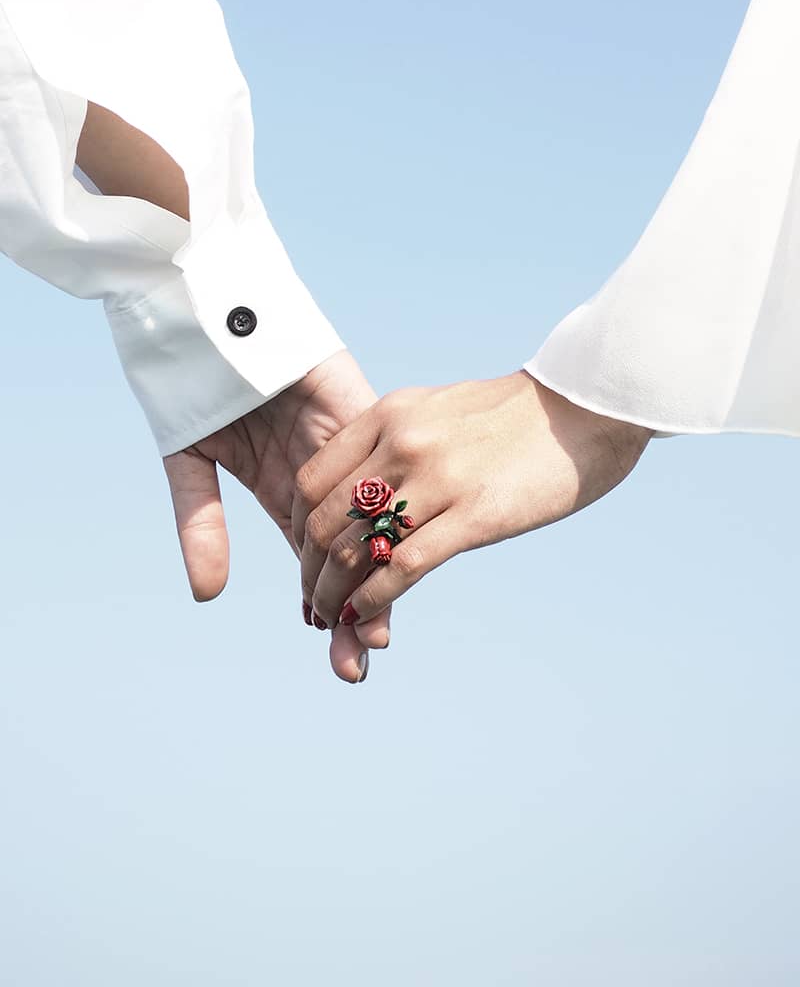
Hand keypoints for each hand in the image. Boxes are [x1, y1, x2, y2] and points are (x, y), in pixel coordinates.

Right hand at [162, 351, 389, 682]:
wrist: (206, 307)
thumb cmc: (194, 380)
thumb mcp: (192, 459)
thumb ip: (199, 520)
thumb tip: (207, 595)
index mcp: (291, 495)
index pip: (323, 564)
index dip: (335, 607)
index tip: (346, 659)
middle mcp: (328, 478)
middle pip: (357, 551)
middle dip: (361, 606)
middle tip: (364, 661)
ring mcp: (347, 444)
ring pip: (374, 513)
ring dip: (377, 567)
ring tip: (377, 628)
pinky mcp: (360, 406)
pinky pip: (373, 457)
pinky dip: (382, 497)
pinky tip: (392, 543)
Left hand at [292, 372, 651, 627]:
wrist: (586, 405)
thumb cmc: (518, 412)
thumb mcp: (441, 409)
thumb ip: (400, 437)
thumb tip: (372, 476)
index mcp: (390, 414)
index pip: (312, 479)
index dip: (301, 525)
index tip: (305, 553)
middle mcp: (403, 443)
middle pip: (325, 520)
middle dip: (309, 568)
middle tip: (311, 597)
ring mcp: (437, 479)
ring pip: (356, 549)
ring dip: (333, 593)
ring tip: (330, 616)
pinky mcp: (474, 515)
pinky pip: (402, 568)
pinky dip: (372, 600)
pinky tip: (363, 616)